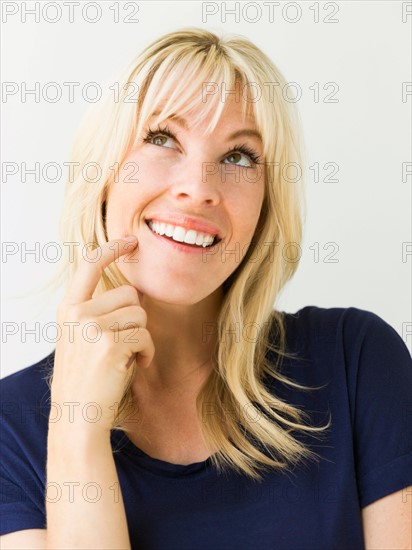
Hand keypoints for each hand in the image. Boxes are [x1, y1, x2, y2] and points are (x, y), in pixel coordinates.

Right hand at [50, 237, 154, 432]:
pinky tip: (134, 366)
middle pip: (130, 294)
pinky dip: (147, 352)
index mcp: (68, 308)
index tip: (130, 240)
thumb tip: (133, 292)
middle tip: (124, 343)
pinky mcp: (111, 344)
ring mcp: (92, 327)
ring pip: (140, 314)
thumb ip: (97, 312)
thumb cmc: (86, 377)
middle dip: (136, 318)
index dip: (112, 249)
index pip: (89, 265)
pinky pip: (146, 336)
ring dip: (142, 337)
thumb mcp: (80, 338)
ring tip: (127, 356)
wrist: (77, 416)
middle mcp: (77, 313)